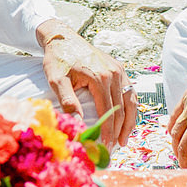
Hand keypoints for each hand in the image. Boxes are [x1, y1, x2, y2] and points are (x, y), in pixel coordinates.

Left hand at [37, 21, 135, 146]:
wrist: (63, 37)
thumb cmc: (58, 59)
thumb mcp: (56, 80)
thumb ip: (68, 101)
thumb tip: (79, 124)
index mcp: (100, 77)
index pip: (108, 112)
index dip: (108, 132)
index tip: (105, 147)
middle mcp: (114, 73)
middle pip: (121, 109)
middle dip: (118, 131)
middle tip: (113, 149)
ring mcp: (119, 70)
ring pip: (130, 101)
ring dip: (128, 122)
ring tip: (123, 140)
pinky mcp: (119, 68)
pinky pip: (130, 91)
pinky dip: (130, 108)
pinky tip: (126, 120)